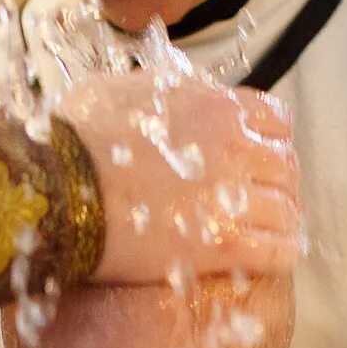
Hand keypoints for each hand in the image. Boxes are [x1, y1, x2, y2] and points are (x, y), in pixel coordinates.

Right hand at [60, 74, 301, 281]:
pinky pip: (278, 251)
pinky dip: (283, 253)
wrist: (58, 187)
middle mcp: (236, 148)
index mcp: (216, 107)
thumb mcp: (120, 89)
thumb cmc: (77, 136)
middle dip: (279, 184)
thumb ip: (158, 91)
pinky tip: (276, 258)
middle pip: (287, 167)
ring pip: (288, 211)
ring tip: (272, 233)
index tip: (260, 156)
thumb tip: (167, 91)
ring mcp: (233, 198)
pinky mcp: (223, 245)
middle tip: (266, 200)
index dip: (272, 140)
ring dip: (283, 221)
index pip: (276, 120)